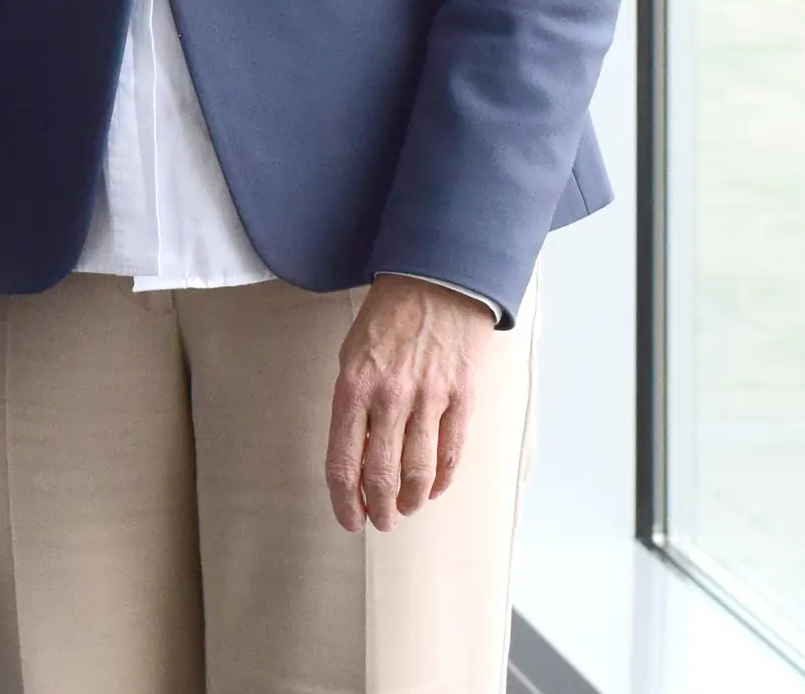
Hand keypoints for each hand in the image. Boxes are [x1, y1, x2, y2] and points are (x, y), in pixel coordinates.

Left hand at [326, 274, 493, 532]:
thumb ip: (352, 407)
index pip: (343, 461)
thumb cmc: (386, 320)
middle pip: (382, 475)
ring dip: (410, 500)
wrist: (435, 281)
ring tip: (404, 509)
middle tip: (380, 522)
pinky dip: (441, 479)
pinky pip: (451, 452)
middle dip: (379, 509)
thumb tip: (357, 457)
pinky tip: (432, 489)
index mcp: (352, 387)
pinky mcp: (462, 397)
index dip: (344, 501)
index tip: (349, 520)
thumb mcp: (351, 356)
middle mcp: (389, 397)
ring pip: (419, 471)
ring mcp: (429, 398)